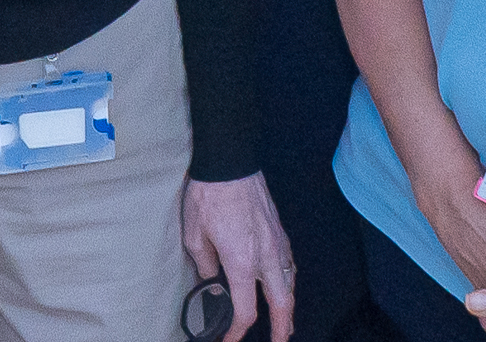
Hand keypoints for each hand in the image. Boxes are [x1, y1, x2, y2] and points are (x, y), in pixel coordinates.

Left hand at [181, 174, 293, 341]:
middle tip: (279, 341)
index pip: (246, 309)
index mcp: (242, 262)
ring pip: (290, 283)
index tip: (229, 338)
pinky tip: (285, 284)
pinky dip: (289, 281)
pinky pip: (289, 264)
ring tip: (286, 321)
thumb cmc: (209, 195)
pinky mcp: (279, 230)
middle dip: (282, 328)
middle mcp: (265, 256)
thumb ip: (205, 266)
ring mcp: (276, 242)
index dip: (237, 331)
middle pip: (282, 303)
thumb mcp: (194, 235)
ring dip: (289, 306)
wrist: (230, 162)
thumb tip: (212, 282)